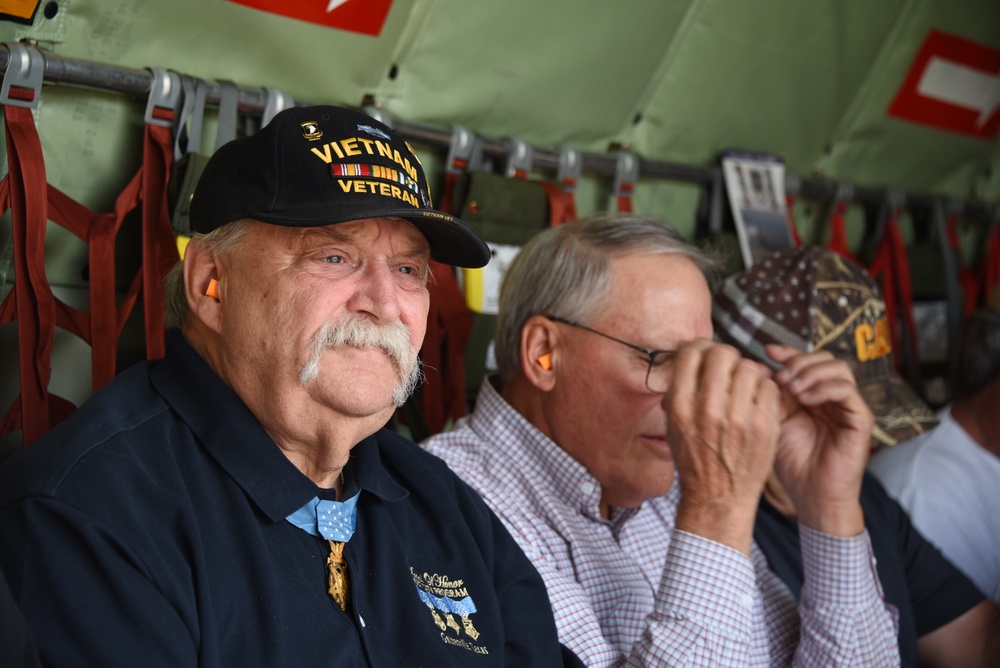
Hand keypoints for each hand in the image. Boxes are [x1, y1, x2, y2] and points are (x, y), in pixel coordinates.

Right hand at [665, 339, 781, 553]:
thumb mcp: (673, 426)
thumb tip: (690, 354)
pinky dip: (764, 389)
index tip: (705, 354)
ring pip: (749, 367)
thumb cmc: (695, 460)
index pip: (691, 353)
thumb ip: (680, 390)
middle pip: (722, 353)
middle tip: (728, 368)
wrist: (718, 498)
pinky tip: (757, 401)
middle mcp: (708, 410)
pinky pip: (769, 386)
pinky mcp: (764, 426)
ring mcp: (738, 418)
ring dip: (747, 372)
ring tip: (744, 387)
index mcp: (680, 407)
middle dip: (726, 356)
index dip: (699, 348)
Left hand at [767, 344, 871, 535]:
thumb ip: (769, 394)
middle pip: (824, 358)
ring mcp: (849, 407)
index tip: (767, 351)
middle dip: (799, 361)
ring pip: (838, 368)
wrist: (810, 495)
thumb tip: (757, 365)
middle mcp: (833, 396)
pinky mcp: (861, 419)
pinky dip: (825, 388)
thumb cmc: (791, 461)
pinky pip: (847, 391)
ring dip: (811, 372)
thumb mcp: (773, 420)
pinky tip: (805, 399)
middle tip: (779, 376)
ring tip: (791, 388)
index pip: (806, 360)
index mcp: (813, 393)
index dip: (788, 352)